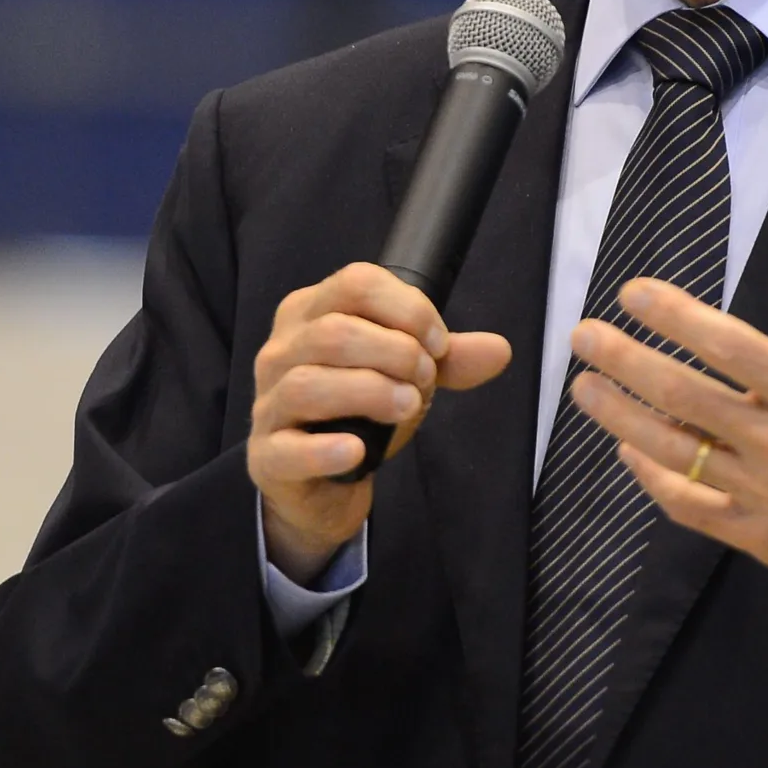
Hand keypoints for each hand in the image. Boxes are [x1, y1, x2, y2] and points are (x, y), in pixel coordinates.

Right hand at [248, 263, 510, 583]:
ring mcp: (268, 405)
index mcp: (310, 314)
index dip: (407, 309)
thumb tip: (500, 349)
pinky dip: (325, 449)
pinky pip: (287, 449)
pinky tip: (358, 451)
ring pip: (308, 384)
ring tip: (409, 407)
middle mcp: (280, 352)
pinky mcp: (266, 457)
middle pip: (333, 331)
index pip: (355, 283)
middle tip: (427, 380)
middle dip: (394, 352)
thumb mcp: (404, 374)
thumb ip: (448, 359)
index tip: (439, 343)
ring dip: (370, 392)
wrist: (321, 484)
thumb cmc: (358, 413)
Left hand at [568, 206, 767, 617]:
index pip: (727, 344)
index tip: (632, 293)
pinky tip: (628, 452)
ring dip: (621, 417)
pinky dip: (653, 478)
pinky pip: (690, 504)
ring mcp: (765, 493)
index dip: (674, 316)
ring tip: (584, 387)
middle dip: (625, 361)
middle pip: (683, 395)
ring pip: (673, 451)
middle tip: (583, 336)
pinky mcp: (759, 536)